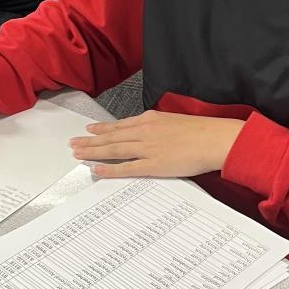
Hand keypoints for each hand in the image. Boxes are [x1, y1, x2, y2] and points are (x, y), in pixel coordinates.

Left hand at [69, 111, 243, 178]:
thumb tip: (149, 130)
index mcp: (150, 119)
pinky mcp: (153, 165)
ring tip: (77, 154)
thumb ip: (158, 126)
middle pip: (110, 137)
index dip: (102, 128)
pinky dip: (109, 168)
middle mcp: (144, 132)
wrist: (215, 138)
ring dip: (92, 152)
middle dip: (89, 140)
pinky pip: (126, 167)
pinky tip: (96, 169)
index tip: (89, 130)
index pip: (119, 125)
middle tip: (73, 143)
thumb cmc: (201, 131)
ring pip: (113, 150)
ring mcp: (147, 148)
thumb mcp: (175, 120)